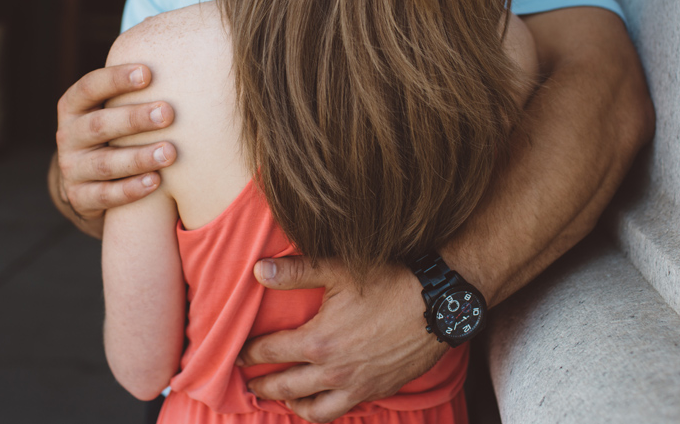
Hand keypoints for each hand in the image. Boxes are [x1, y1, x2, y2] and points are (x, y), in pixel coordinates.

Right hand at [52, 64, 176, 235]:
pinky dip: (131, 190)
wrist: (91, 178)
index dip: (115, 79)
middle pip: (98, 124)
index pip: (89, 88)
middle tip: (168, 113)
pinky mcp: (81, 197)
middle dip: (133, 118)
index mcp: (74, 107)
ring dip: (138, 157)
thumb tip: (171, 37)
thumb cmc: (118, 129)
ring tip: (170, 152)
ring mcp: (73, 168)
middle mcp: (69, 135)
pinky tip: (156, 182)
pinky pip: (105, 196)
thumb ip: (136, 84)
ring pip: (104, 163)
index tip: (148, 73)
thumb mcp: (116, 105)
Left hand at [239, 256, 449, 422]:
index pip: (269, 352)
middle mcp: (332, 371)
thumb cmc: (392, 282)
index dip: (249, 353)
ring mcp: (355, 385)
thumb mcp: (341, 270)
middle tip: (249, 381)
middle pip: (282, 386)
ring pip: (310, 409)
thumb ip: (297, 272)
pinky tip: (319, 400)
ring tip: (283, 397)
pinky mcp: (376, 391)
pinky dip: (321, 411)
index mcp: (318, 341)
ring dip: (290, 404)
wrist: (441, 304)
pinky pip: (339, 412)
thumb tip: (258, 270)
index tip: (239, 353)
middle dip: (261, 385)